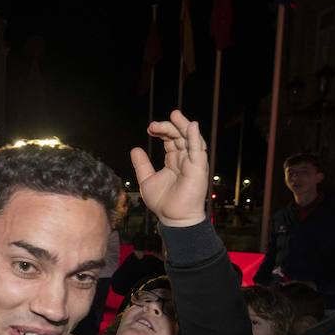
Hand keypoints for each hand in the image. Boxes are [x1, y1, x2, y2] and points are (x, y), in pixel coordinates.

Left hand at [129, 111, 209, 227]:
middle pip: (180, 136)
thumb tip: (135, 149)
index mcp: (174, 161)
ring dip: (183, 126)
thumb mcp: (147, 180)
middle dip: (169, 126)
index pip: (170, 140)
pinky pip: (198, 150)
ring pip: (191, 139)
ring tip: (174, 115)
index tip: (149, 129)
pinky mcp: (199, 168)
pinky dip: (195, 137)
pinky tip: (191, 125)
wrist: (173, 219)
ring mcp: (193, 163)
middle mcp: (185, 160)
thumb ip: (142, 165)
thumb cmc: (162, 202)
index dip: (162, 131)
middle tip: (154, 124)